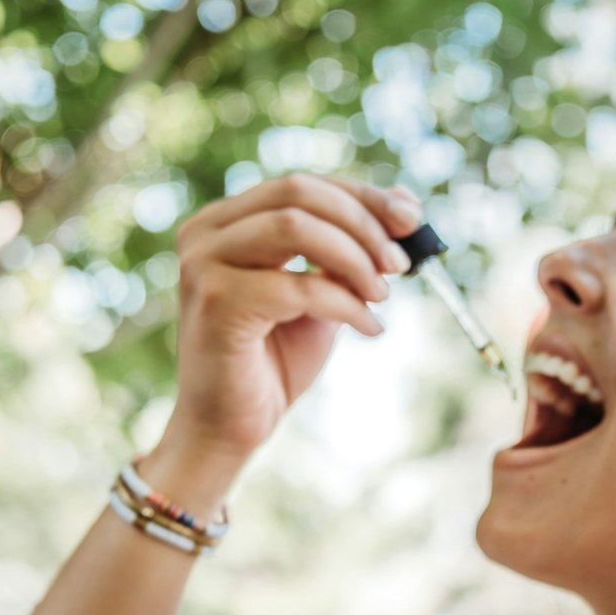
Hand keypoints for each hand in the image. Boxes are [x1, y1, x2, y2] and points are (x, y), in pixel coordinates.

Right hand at [164, 175, 421, 464]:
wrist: (229, 429)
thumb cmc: (271, 364)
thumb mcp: (318, 299)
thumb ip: (344, 257)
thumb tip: (403, 210)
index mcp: (227, 223)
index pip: (302, 185)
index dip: (362, 196)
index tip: (411, 219)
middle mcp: (207, 233)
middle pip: (298, 192)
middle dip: (362, 223)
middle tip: (401, 264)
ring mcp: (204, 263)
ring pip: (295, 227)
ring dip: (353, 258)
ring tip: (382, 297)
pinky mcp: (216, 302)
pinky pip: (297, 286)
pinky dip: (345, 304)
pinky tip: (369, 328)